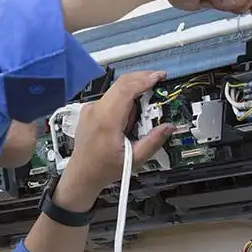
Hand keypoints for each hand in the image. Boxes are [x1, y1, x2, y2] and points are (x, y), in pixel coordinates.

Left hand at [54, 71, 175, 211]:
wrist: (82, 174)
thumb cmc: (104, 168)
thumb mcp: (134, 159)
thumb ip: (153, 141)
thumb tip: (169, 127)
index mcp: (107, 120)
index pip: (126, 89)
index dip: (144, 79)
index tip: (159, 76)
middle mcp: (96, 110)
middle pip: (121, 83)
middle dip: (142, 78)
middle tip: (158, 81)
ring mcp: (90, 108)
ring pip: (116, 89)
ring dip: (133, 91)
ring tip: (142, 112)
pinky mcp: (89, 110)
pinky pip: (110, 97)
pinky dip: (123, 99)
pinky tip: (129, 116)